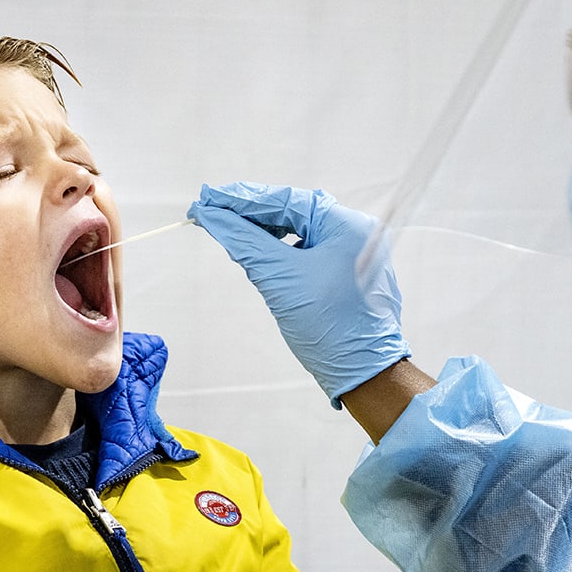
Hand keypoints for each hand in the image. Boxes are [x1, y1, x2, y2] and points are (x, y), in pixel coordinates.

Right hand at [188, 182, 410, 405]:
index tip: (206, 199)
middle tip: (209, 209)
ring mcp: (351, 251)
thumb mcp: (280, 280)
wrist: (365, 373)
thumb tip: (210, 216)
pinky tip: (256, 248)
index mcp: (347, 225)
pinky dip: (279, 247)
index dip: (242, 199)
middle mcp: (353, 231)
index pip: (285, 201)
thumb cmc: (329, 329)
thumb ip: (244, 243)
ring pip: (298, 229)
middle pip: (292, 211)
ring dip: (262, 229)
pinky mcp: (345, 270)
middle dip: (250, 212)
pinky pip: (307, 248)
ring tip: (227, 227)